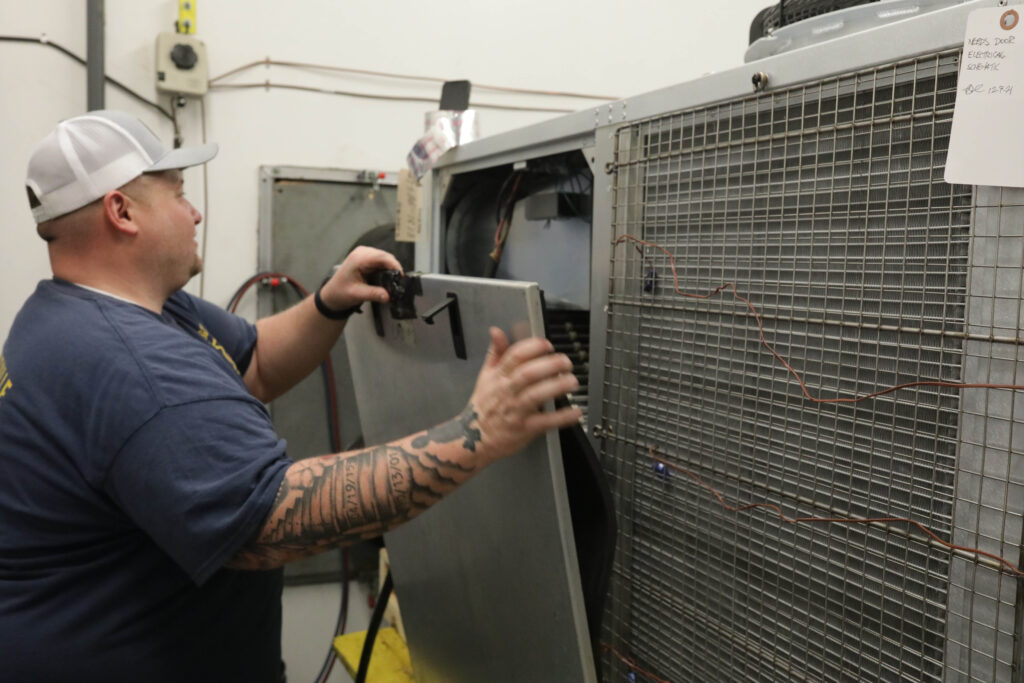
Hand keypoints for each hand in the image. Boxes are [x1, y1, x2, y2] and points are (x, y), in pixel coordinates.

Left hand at [320, 247, 402, 310]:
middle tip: (399, 281)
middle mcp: (361, 253)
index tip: (400, 275)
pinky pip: (382, 261)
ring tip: (393, 281)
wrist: (333, 295)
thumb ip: (374, 294)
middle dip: (394, 268)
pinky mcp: (367, 258)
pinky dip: (387, 268)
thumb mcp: (357, 295)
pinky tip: (387, 277)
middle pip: (385, 256)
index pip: (381, 257)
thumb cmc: (340, 292)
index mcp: (358, 259)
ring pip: (385, 258)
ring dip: (391, 268)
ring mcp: (364, 255)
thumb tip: (388, 295)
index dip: (394, 265)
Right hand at [467, 327, 582, 462]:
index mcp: (499, 377)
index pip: (515, 356)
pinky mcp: (524, 429)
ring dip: (557, 387)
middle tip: (566, 362)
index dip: (533, 347)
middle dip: (550, 365)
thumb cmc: (484, 406)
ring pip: (536, 395)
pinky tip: (575, 412)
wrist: (474, 438)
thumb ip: (495, 353)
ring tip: (572, 381)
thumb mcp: (486, 376)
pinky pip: (545, 422)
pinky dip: (562, 417)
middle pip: (528, 373)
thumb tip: (497, 331)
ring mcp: (516, 411)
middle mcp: (507, 392)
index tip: (547, 345)